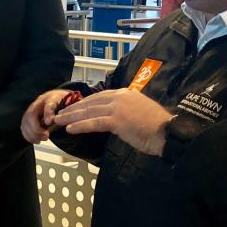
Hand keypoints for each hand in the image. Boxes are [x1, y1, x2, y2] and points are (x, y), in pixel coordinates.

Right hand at [21, 89, 72, 143]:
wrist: (56, 99)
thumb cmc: (62, 102)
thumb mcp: (69, 104)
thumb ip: (67, 111)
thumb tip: (65, 120)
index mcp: (51, 98)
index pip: (48, 105)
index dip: (48, 114)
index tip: (49, 122)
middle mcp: (38, 103)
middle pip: (31, 114)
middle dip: (37, 128)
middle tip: (46, 136)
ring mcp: (31, 110)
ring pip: (26, 122)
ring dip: (33, 134)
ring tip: (43, 139)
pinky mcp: (27, 118)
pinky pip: (24, 127)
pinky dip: (29, 136)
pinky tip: (37, 140)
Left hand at [53, 88, 172, 155]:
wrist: (168, 132)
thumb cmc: (157, 126)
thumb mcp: (140, 112)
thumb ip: (126, 111)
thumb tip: (116, 118)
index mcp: (126, 94)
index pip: (100, 97)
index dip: (84, 102)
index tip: (74, 107)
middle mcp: (120, 97)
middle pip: (91, 102)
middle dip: (74, 108)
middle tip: (60, 113)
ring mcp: (118, 107)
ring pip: (89, 111)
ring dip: (71, 116)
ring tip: (58, 120)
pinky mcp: (117, 120)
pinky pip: (94, 122)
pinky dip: (80, 125)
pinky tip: (70, 128)